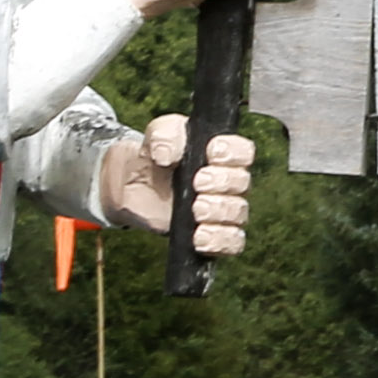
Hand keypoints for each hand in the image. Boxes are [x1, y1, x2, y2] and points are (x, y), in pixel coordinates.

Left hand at [103, 118, 258, 257]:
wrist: (135, 185)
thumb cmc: (156, 155)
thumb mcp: (157, 135)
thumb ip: (164, 135)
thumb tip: (166, 153)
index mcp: (223, 153)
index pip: (243, 151)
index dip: (233, 153)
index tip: (213, 154)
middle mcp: (229, 182)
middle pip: (242, 183)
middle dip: (222, 184)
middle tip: (198, 183)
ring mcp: (223, 210)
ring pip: (238, 214)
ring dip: (219, 213)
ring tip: (196, 211)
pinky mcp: (214, 234)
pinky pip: (231, 242)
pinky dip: (219, 241)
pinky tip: (200, 238)